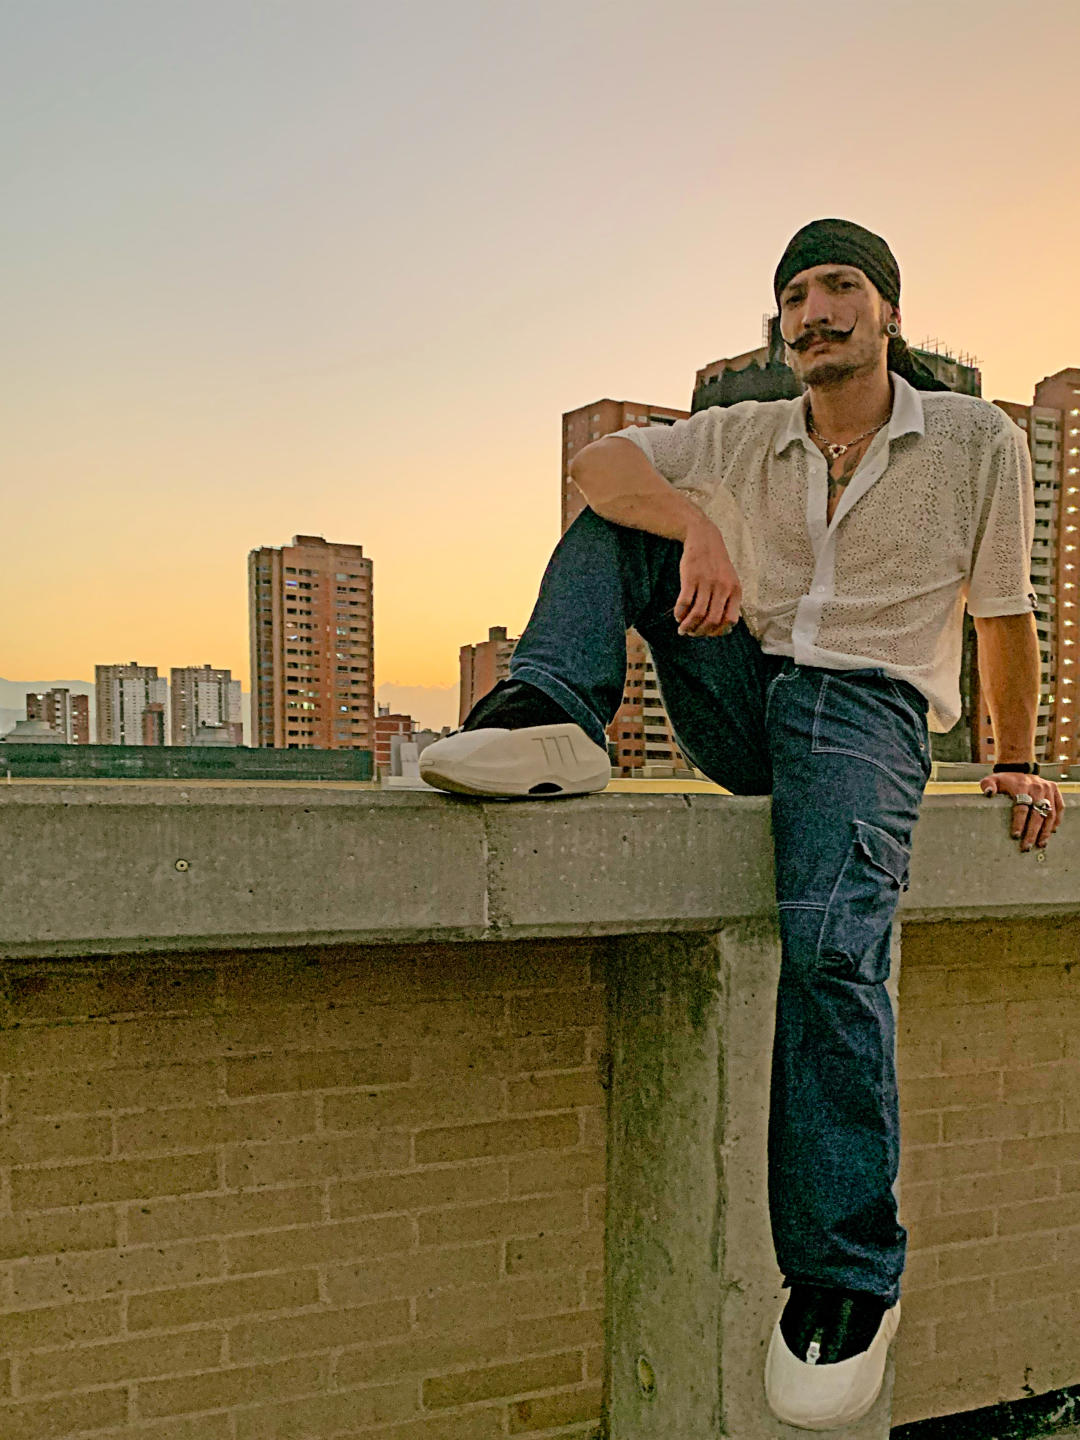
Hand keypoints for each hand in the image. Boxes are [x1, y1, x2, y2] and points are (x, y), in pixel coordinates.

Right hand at [674, 513, 741, 637]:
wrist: (704, 538)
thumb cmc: (716, 563)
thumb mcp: (730, 580)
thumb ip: (729, 601)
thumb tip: (725, 629)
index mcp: (735, 590)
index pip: (730, 621)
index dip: (718, 631)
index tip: (707, 633)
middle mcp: (723, 587)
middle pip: (712, 620)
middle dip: (700, 632)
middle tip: (691, 633)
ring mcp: (707, 582)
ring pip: (697, 614)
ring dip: (688, 626)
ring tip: (682, 629)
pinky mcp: (691, 577)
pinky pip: (684, 603)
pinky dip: (680, 614)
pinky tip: (677, 616)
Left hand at [980, 771, 1063, 850]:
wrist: (1019, 768)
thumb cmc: (1004, 779)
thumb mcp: (992, 779)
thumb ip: (987, 785)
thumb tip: (988, 793)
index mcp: (1021, 785)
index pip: (1022, 807)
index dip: (1019, 823)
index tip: (1016, 836)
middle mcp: (1037, 787)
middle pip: (1037, 814)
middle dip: (1032, 832)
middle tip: (1027, 847)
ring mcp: (1048, 789)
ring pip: (1050, 813)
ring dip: (1046, 830)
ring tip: (1040, 844)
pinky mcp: (1055, 790)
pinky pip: (1059, 807)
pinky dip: (1056, 821)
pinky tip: (1050, 833)